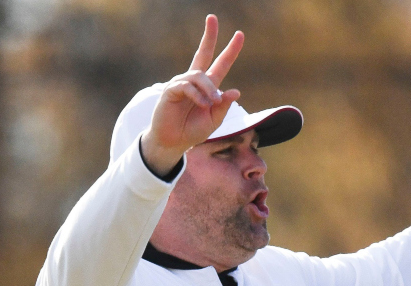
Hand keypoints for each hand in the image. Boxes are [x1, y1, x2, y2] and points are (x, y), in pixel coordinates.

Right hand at [141, 15, 243, 175]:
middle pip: (203, 53)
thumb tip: (235, 90)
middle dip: (209, 36)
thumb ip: (223, 106)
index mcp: (208, 88)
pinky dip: (197, 95)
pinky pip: (187, 86)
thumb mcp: (214, 120)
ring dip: (209, 89)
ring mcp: (181, 84)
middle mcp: (195, 82)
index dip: (230, 51)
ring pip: (199, 76)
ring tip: (212, 103)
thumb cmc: (192, 131)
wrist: (173, 143)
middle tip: (212, 18)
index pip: (220, 64)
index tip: (240, 35)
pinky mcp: (170, 90)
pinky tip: (202, 105)